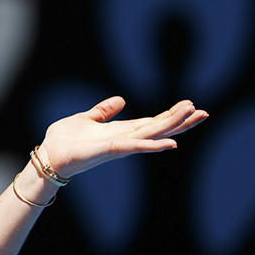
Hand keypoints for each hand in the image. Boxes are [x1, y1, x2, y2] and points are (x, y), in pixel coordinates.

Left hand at [39, 97, 207, 178]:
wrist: (49, 155)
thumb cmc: (65, 140)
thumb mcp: (86, 119)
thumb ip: (103, 111)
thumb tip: (120, 100)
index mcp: (120, 131)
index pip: (152, 122)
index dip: (171, 115)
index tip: (191, 106)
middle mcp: (125, 139)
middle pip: (159, 128)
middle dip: (181, 120)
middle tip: (204, 112)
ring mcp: (120, 145)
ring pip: (153, 133)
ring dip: (174, 125)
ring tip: (194, 114)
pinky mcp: (111, 150)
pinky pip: (136, 147)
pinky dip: (153, 145)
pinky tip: (171, 143)